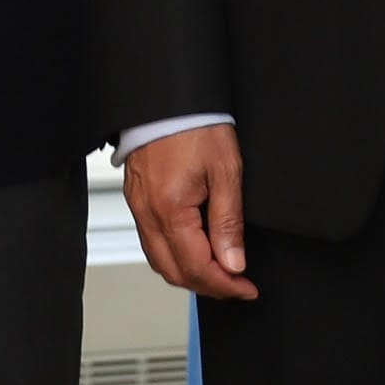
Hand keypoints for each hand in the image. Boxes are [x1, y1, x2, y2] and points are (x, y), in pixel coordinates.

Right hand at [126, 124, 255, 301]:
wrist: (167, 96)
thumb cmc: (195, 124)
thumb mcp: (226, 170)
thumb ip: (228, 221)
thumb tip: (233, 263)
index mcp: (170, 210)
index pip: (197, 267)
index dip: (225, 285)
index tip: (247, 289)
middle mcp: (148, 214)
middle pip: (174, 272)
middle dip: (208, 286)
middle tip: (237, 286)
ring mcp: (138, 208)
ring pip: (160, 261)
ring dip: (190, 274)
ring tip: (220, 272)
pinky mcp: (137, 199)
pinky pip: (152, 242)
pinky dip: (174, 255)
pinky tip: (196, 249)